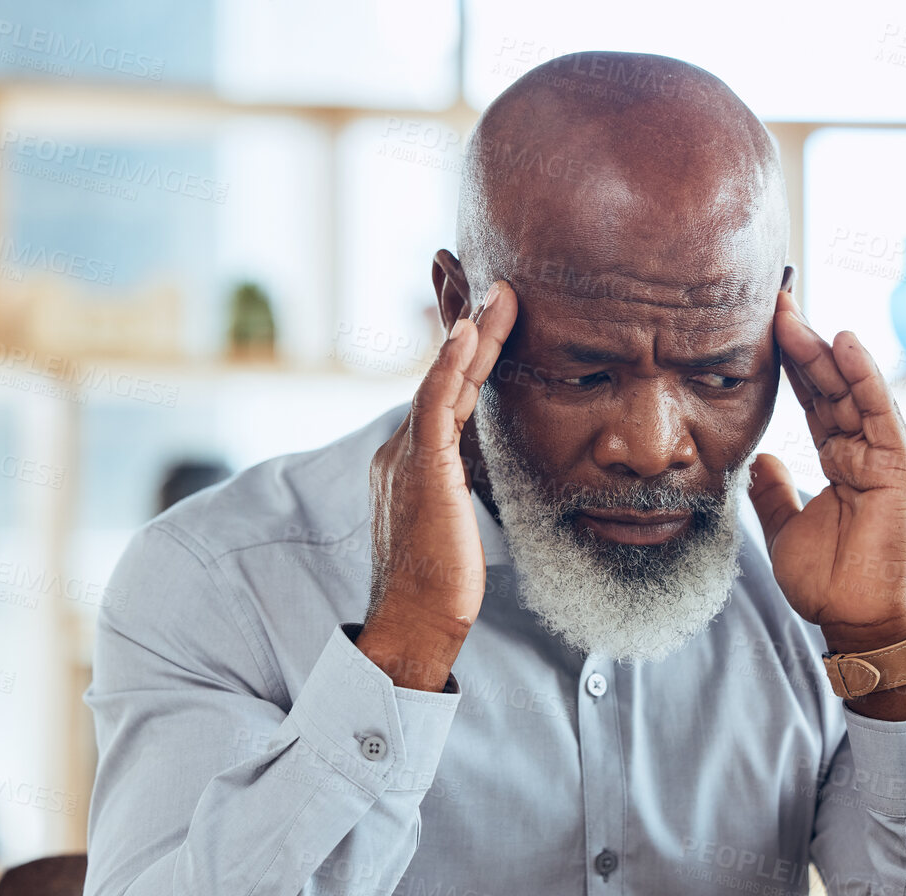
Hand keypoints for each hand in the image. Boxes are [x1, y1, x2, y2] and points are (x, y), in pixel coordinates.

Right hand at [356, 280, 516, 690]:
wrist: (415, 623)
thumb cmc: (442, 585)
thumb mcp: (465, 520)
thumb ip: (474, 483)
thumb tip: (497, 466)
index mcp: (417, 458)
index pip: (445, 388)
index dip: (459, 344)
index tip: (476, 304)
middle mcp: (405, 447)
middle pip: (442, 371)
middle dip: (456, 316)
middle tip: (464, 262)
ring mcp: (408, 455)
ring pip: (444, 379)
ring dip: (471, 329)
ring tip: (499, 287)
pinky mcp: (420, 469)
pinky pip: (435, 405)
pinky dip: (450, 365)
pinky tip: (468, 331)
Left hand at [748, 288, 905, 717]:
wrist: (859, 622)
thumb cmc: (830, 581)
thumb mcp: (785, 528)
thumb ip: (773, 491)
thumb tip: (757, 460)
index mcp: (841, 460)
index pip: (813, 400)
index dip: (789, 365)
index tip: (761, 328)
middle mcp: (865, 450)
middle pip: (831, 385)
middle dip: (802, 343)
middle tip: (773, 301)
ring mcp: (885, 455)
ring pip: (852, 390)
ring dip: (824, 350)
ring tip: (795, 313)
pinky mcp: (900, 467)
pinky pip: (880, 412)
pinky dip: (864, 376)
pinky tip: (844, 342)